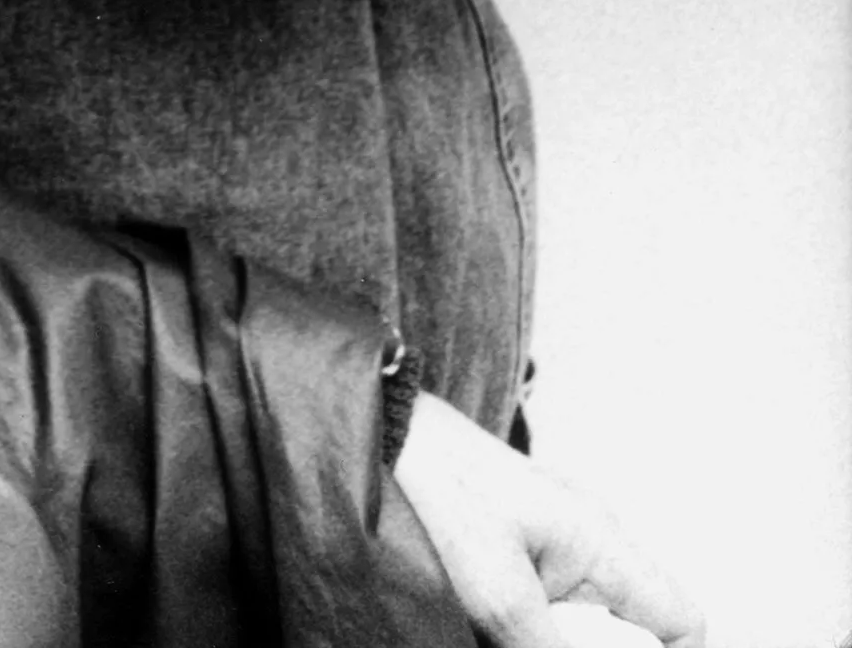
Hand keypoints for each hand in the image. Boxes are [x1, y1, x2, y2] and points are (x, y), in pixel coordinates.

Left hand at [394, 393, 703, 647]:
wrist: (381, 436)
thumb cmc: (439, 494)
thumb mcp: (500, 598)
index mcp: (602, 543)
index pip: (682, 622)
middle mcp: (591, 543)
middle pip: (635, 630)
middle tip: (532, 638)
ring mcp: (557, 545)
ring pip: (588, 625)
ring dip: (563, 638)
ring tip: (505, 630)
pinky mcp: (522, 552)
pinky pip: (551, 609)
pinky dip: (535, 629)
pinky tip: (497, 630)